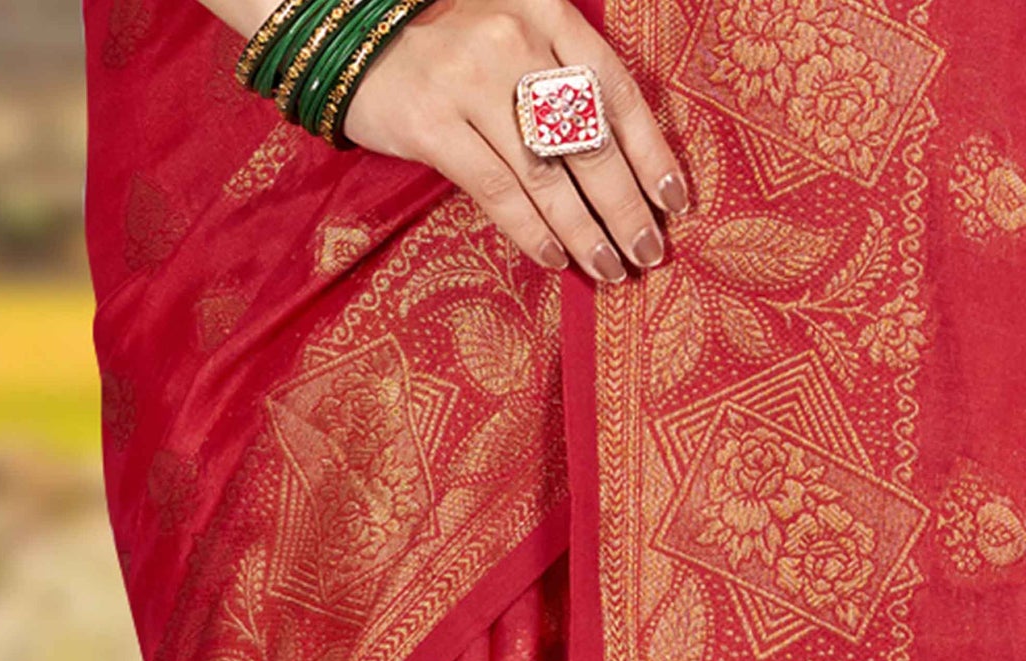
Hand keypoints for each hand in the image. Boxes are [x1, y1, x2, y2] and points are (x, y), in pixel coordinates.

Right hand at [341, 0, 688, 281]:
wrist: (350, 31)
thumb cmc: (448, 39)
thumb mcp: (513, 30)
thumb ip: (561, 74)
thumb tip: (622, 166)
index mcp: (546, 11)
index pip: (616, 90)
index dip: (651, 152)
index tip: (675, 201)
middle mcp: (514, 38)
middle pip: (588, 139)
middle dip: (625, 206)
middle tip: (648, 252)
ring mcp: (471, 79)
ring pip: (547, 173)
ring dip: (585, 231)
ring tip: (610, 269)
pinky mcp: (433, 122)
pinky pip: (498, 190)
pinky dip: (533, 230)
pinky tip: (556, 258)